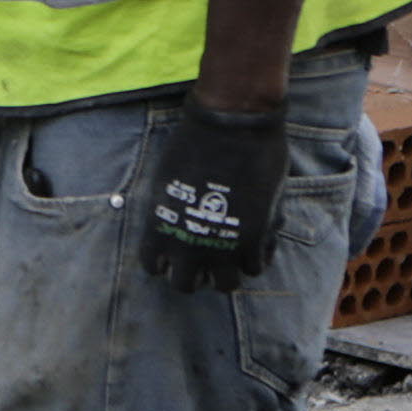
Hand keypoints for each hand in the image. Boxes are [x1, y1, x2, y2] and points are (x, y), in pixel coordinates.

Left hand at [139, 102, 287, 292]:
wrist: (230, 125)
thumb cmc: (194, 142)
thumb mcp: (165, 179)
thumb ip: (168, 209)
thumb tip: (175, 223)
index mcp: (158, 229)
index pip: (153, 266)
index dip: (167, 258)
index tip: (179, 247)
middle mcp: (185, 245)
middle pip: (184, 285)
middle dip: (195, 272)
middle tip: (207, 253)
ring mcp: (220, 247)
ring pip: (225, 285)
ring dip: (228, 271)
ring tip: (234, 250)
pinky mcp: (252, 241)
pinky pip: (255, 268)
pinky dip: (256, 257)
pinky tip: (258, 239)